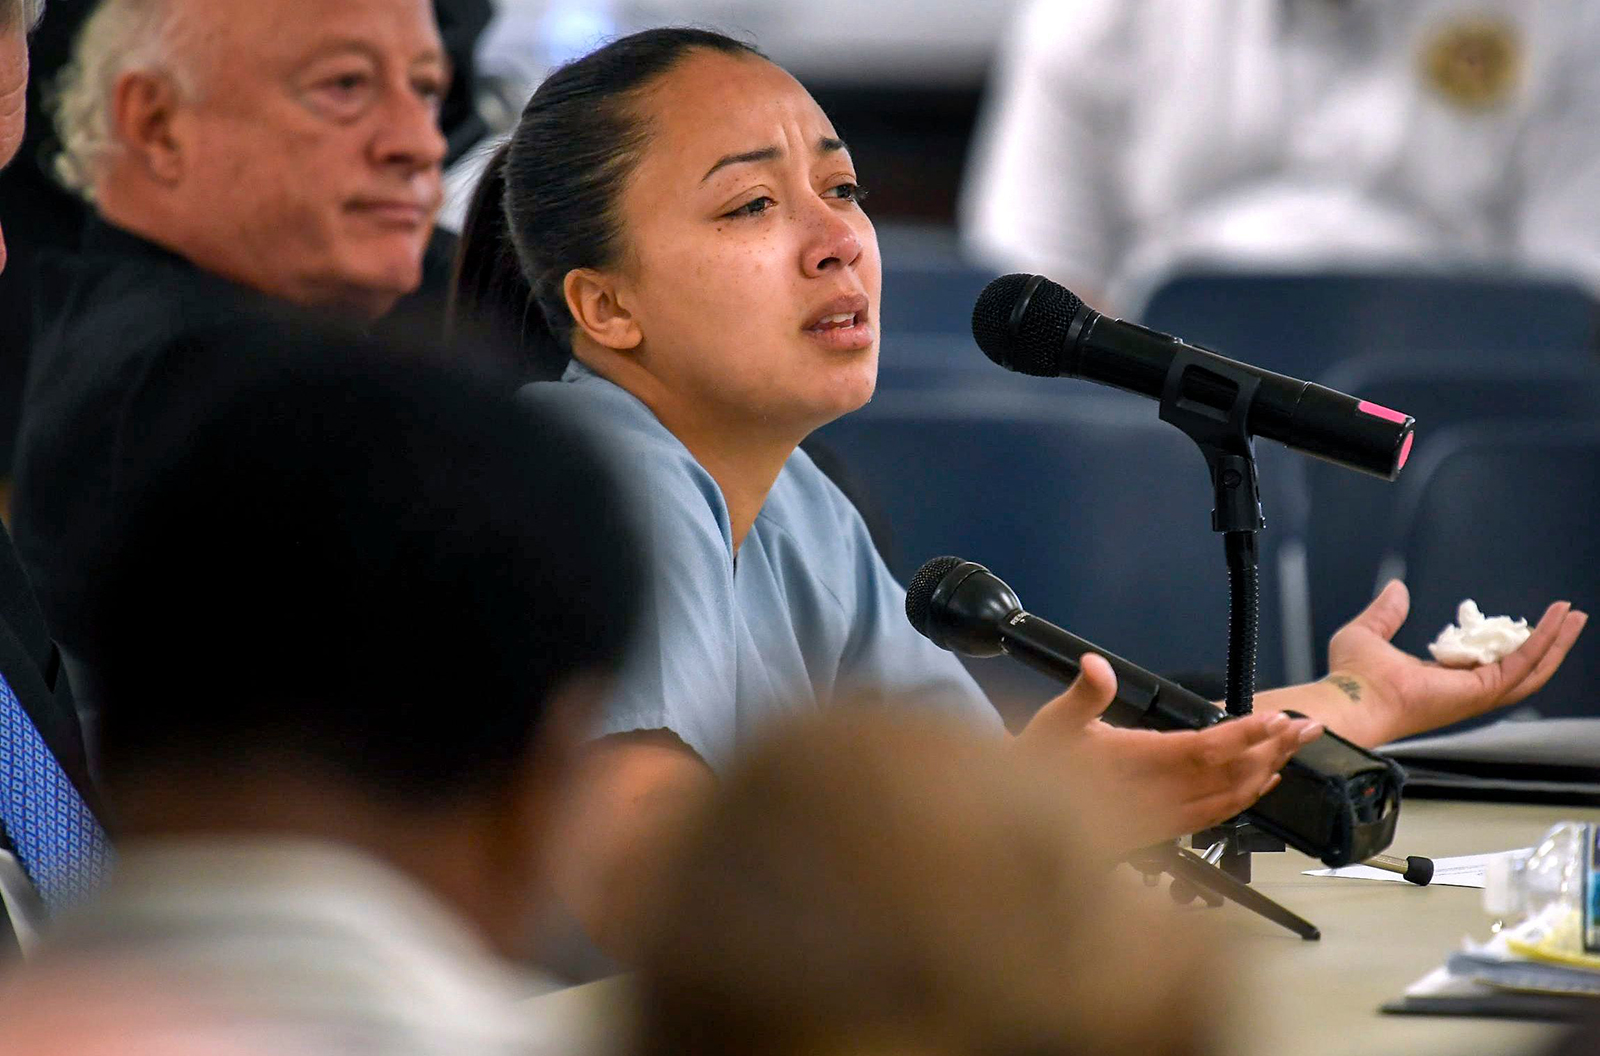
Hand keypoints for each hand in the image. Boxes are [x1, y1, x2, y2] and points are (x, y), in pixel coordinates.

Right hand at [1017, 654, 1323, 849]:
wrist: (1022, 826)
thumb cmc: (1035, 770)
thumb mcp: (1050, 725)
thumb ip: (1082, 696)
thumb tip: (1097, 666)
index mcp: (1133, 766)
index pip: (1202, 750)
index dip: (1243, 735)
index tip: (1275, 719)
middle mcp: (1154, 798)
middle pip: (1229, 776)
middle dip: (1272, 750)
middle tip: (1305, 727)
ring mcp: (1162, 819)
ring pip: (1229, 799)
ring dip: (1267, 772)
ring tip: (1295, 747)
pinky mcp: (1162, 831)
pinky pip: (1216, 817)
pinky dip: (1246, 798)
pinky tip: (1263, 784)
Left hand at [1324, 581, 1588, 744]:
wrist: (1351, 697)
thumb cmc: (1351, 676)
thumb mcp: (1367, 632)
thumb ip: (1385, 613)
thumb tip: (1397, 589)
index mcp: (1440, 680)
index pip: (1483, 662)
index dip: (1503, 642)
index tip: (1514, 621)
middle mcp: (1463, 690)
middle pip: (1518, 668)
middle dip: (1545, 643)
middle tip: (1566, 618)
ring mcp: (1475, 694)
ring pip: (1530, 669)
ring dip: (1555, 642)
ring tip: (1573, 617)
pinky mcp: (1482, 690)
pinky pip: (1522, 664)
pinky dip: (1543, 641)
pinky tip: (1557, 620)